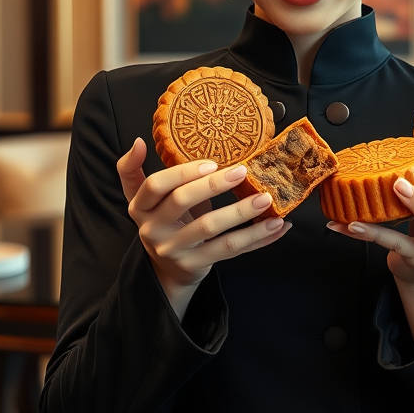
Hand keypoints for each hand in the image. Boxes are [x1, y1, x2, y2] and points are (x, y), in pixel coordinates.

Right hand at [120, 143, 290, 319]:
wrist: (166, 270)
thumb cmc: (164, 222)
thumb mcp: (144, 199)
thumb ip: (135, 171)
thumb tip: (139, 142)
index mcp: (140, 207)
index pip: (155, 185)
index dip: (182, 172)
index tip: (210, 162)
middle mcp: (153, 229)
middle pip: (182, 202)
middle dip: (213, 185)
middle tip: (243, 171)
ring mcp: (175, 249)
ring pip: (210, 229)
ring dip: (241, 212)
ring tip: (266, 199)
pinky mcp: (196, 265)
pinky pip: (230, 250)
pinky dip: (256, 237)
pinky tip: (278, 225)